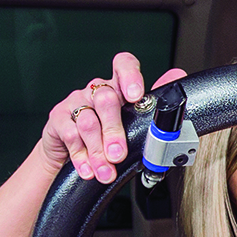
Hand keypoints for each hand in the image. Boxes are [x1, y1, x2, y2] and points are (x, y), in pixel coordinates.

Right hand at [40, 54, 186, 182]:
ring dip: (98, 151)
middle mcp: (96, 91)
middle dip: (114, 131)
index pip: (123, 65)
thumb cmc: (108, 138)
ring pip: (88, 122)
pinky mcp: (58, 118)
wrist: (70, 156)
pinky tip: (88, 169)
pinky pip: (70, 135)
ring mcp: (76, 102)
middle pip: (106, 100)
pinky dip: (81, 156)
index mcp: (118, 87)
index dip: (130, 76)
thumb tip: (178, 78)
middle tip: (119, 154)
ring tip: (106, 171)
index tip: (135, 96)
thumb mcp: (132, 126)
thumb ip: (152, 108)